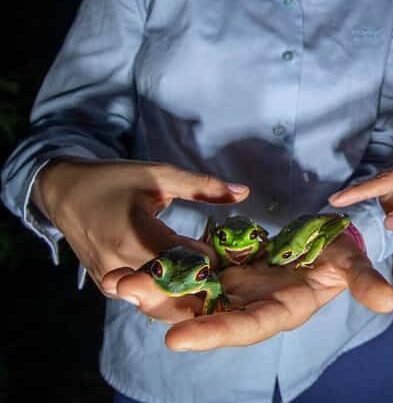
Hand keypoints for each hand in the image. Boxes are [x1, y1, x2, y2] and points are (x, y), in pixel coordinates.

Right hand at [34, 158, 248, 300]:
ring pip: (160, 300)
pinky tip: (185, 284)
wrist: (65, 195)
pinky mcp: (109, 289)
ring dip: (186, 292)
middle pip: (176, 288)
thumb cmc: (114, 181)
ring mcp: (113, 282)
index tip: (234, 252)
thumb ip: (203, 186)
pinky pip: (145, 298)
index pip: (189, 262)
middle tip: (229, 276)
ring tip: (210, 281)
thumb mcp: (160, 175)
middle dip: (205, 283)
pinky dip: (166, 292)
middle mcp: (122, 266)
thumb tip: (244, 192)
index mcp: (136, 237)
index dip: (215, 258)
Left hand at [112, 232, 392, 350]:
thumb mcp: (352, 262)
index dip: (214, 332)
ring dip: (154, 289)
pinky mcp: (221, 268)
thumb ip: (364, 281)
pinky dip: (162, 267)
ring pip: (189, 294)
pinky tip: (130, 263)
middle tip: (127, 294)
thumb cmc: (341, 250)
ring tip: (115, 281)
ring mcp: (232, 288)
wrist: (324, 237)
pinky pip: (189, 268)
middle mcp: (249, 305)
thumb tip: (388, 303)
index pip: (246, 327)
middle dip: (166, 309)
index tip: (175, 338)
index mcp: (280, 310)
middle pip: (204, 315)